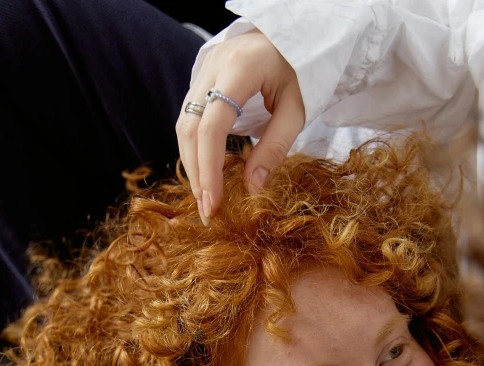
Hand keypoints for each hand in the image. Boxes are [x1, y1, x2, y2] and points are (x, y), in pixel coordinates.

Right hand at [176, 31, 304, 222]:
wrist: (291, 37)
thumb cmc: (300, 71)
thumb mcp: (296, 110)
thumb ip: (274, 147)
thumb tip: (252, 189)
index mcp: (239, 69)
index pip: (212, 126)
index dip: (209, 168)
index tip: (213, 203)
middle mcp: (212, 66)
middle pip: (189, 128)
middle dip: (196, 173)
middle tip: (207, 210)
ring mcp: (202, 70)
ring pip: (183, 125)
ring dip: (191, 164)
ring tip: (205, 197)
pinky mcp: (199, 80)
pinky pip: (188, 119)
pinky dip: (194, 150)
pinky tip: (205, 173)